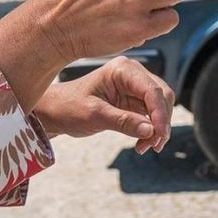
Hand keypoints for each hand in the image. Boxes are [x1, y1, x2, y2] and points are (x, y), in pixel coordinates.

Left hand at [33, 57, 174, 152]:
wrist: (56, 111)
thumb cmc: (69, 107)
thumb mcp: (94, 115)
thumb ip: (123, 121)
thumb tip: (151, 131)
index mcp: (123, 70)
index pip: (152, 90)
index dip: (160, 114)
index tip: (160, 136)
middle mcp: (133, 74)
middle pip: (161, 96)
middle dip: (161, 122)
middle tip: (153, 146)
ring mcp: (134, 86)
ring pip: (160, 106)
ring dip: (157, 128)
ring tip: (145, 147)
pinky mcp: (134, 100)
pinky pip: (151, 114)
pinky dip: (151, 129)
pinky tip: (142, 143)